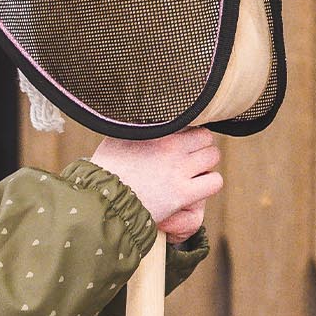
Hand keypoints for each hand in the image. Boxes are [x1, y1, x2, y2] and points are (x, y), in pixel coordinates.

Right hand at [91, 128, 222, 245]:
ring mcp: (179, 170)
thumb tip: (139, 113)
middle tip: (189, 157)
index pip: (188, 120)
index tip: (179, 142)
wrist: (101, 201)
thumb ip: (134, 124)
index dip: (186, 132)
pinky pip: (214, 181)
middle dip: (200, 146)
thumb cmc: (105, 170)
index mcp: (156, 131)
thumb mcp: (116, 137)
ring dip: (206, 164)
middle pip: (205, 136)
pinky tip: (196, 188)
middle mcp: (171, 146)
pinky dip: (209, 184)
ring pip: (213, 156)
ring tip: (193, 172)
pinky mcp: (183, 193)